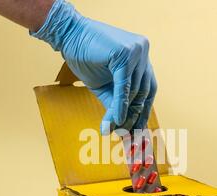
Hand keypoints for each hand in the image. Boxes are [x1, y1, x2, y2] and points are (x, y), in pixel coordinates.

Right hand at [31, 0, 156, 134]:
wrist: (68, 37)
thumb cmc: (86, 58)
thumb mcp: (105, 87)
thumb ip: (115, 105)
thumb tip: (119, 129)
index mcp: (141, 59)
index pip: (148, 89)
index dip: (144, 111)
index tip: (139, 131)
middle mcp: (143, 53)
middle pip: (143, 92)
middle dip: (135, 116)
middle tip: (127, 136)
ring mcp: (137, 51)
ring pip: (134, 91)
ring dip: (126, 114)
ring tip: (117, 130)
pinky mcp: (126, 53)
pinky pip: (125, 86)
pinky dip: (120, 105)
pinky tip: (117, 119)